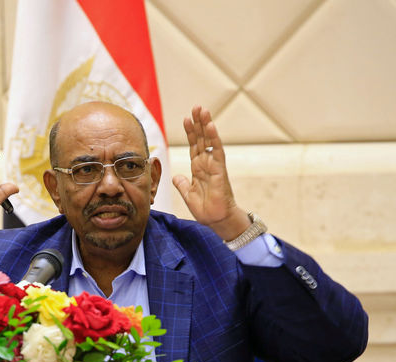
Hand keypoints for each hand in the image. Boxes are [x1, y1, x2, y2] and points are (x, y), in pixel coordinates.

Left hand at [172, 105, 249, 240]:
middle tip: (196, 107)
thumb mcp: (188, 195)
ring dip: (206, 125)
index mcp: (198, 168)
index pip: (194, 146)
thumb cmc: (205, 209)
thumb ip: (182, 184)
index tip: (186, 119)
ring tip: (203, 110)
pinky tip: (210, 126)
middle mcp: (206, 164)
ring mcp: (213, 165)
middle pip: (201, 139)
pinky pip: (216, 151)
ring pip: (209, 141)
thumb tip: (176, 176)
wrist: (216, 220)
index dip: (190, 133)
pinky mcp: (219, 170)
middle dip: (198, 123)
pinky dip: (213, 138)